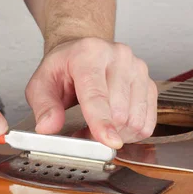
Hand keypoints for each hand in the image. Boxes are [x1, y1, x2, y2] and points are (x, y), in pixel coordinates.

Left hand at [25, 37, 156, 148]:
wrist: (84, 52)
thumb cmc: (65, 68)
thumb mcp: (41, 83)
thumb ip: (43, 106)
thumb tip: (48, 126)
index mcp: (89, 54)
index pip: (98, 94)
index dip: (102, 122)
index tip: (109, 141)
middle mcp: (119, 57)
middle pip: (119, 112)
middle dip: (100, 132)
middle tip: (83, 128)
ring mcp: (138, 69)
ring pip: (135, 120)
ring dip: (116, 133)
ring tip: (99, 123)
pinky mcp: (150, 83)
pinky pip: (147, 123)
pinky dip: (131, 132)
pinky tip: (116, 123)